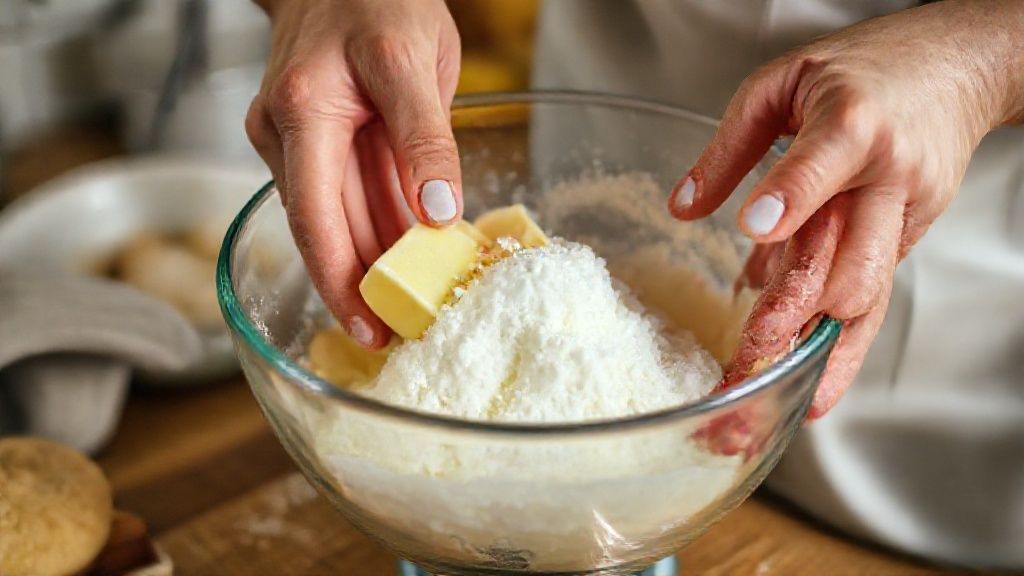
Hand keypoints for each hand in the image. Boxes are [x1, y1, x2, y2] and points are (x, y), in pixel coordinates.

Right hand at [247, 0, 461, 347]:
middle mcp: (287, 135)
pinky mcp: (319, 143)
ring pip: (339, 218)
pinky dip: (380, 227)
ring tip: (415, 305)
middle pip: (325, 231)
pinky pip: (349, 196)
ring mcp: (298, 141)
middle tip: (403, 333)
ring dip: (376, 261)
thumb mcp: (413, 60)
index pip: (315, 220)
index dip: (340, 283)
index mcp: (302, 115)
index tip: (368, 329)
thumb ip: (426, 136)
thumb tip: (440, 211)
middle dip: (362, 286)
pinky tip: (411, 255)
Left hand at [668, 0, 1023, 417]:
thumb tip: (683, 205)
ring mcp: (904, 215)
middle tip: (753, 346)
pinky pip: (873, 298)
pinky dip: (843, 343)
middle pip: (853, 258)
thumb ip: (731, 144)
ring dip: (826, 350)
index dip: (789, 200)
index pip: (821, 167)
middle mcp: (888, 178)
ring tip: (783, 393)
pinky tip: (812, 380)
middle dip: (803, 310)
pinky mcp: (907, 240)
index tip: (753, 231)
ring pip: (870, 295)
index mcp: (853, 125)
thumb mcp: (783, 82)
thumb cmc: (867, 68)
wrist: (958, 67)